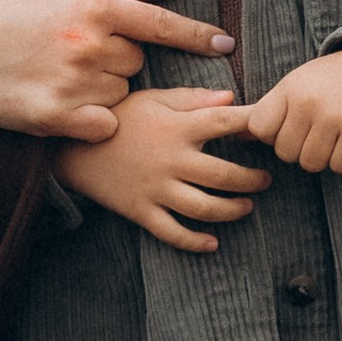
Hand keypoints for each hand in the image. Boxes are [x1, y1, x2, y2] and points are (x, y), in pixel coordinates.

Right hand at [0, 0, 231, 140]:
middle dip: (116, 60)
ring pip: (120, 94)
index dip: (195, 36)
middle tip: (75, 52)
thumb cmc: (15, 7)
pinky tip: (62, 102)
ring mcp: (70, 82)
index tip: (225, 45)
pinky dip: (91, 119)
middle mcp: (86, 43)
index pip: (160, 23)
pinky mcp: (54, 117)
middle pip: (136, 63)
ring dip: (102, 89)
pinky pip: (102, 124)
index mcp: (93, 5)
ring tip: (60, 74)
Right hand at [55, 90, 271, 251]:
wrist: (73, 148)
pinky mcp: (141, 211)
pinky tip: (213, 242)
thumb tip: (231, 98)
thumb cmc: (120, 118)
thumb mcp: (154, 100)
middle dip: (252, 180)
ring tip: (247, 207)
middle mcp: (172, 160)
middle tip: (266, 179)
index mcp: (178, 128)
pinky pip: (172, 233)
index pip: (226, 123)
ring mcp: (157, 189)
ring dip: (233, 210)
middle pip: (225, 176)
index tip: (268, 130)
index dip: (253, 125)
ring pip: (205, 208)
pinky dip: (195, 242)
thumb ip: (192, 99)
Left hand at [239, 46, 341, 175]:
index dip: (274, 135)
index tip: (292, 126)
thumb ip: (269, 109)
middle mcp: (307, 101)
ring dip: (324, 157)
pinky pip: (340, 166)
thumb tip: (237, 135)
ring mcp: (334, 116)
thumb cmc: (332, 80)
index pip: (260, 129)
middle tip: (318, 131)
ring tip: (335, 135)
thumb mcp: (296, 85)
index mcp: (288, 88)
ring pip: (312, 163)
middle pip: (286, 153)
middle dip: (301, 149)